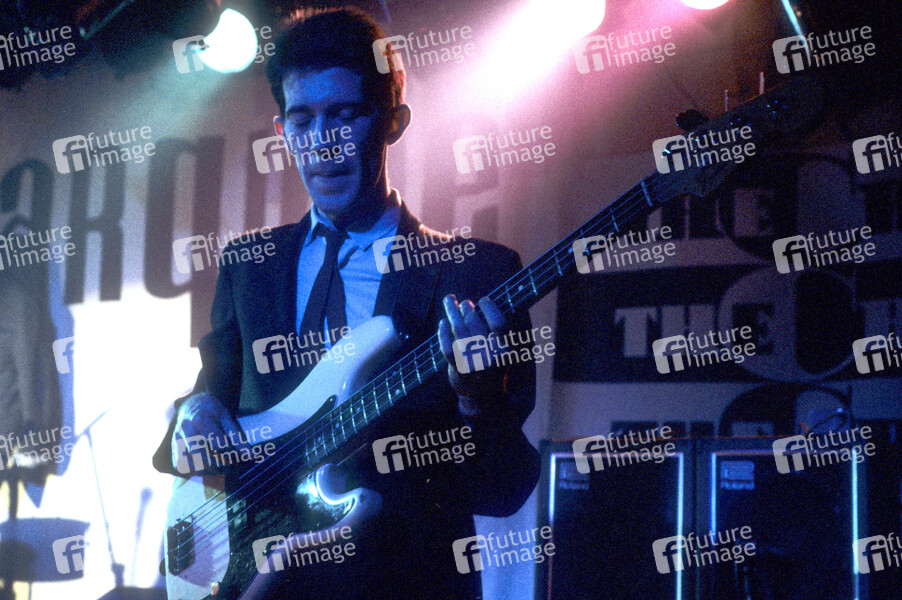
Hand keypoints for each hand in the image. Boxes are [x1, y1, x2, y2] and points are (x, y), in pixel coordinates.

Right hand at [171, 393, 249, 475]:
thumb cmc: (212, 411)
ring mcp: (176, 438)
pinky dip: (194, 471)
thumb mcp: (227, 418)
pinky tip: (205, 468)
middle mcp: (186, 429)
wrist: (192, 404)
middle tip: (228, 467)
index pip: (216, 442)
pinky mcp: (173, 446)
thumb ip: (236, 437)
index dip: (229, 452)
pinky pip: (180, 465)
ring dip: (205, 471)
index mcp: (201, 419)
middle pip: (200, 455)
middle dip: (216, 466)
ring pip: (188, 463)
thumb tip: (250, 455)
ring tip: (218, 468)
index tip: (235, 454)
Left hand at [438, 294, 506, 411]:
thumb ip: (497, 332)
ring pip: (459, 330)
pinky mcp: (458, 370)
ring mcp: (473, 364)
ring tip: (449, 301)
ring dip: (452, 312)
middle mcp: (490, 358)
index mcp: (505, 351)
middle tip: (464, 303)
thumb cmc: (493, 367)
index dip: (490, 308)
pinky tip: (443, 322)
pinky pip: (447, 346)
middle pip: (475, 323)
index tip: (483, 300)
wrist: (484, 397)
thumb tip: (484, 303)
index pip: (498, 323)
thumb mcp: (503, 351)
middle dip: (467, 308)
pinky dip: (443, 332)